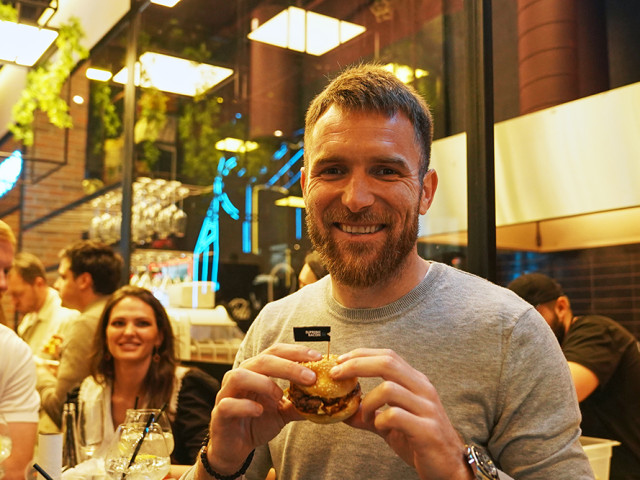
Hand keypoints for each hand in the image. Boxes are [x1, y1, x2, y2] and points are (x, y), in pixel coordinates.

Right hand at [203, 344, 321, 475]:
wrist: (234, 448)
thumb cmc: (256, 423)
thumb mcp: (282, 412)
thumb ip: (299, 403)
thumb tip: (324, 398)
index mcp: (256, 371)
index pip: (276, 352)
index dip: (296, 352)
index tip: (318, 358)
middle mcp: (240, 376)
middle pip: (262, 360)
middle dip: (289, 366)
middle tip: (311, 378)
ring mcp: (227, 393)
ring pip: (240, 375)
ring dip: (264, 383)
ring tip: (280, 396)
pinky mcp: (219, 413)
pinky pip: (228, 404)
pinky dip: (245, 405)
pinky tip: (259, 411)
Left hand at [334, 349, 472, 479]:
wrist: (449, 466)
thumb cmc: (420, 440)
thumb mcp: (390, 424)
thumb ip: (368, 414)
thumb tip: (343, 411)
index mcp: (416, 382)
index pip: (387, 356)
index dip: (361, 354)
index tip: (339, 360)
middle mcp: (423, 389)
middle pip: (388, 363)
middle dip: (357, 365)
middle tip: (336, 375)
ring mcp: (427, 408)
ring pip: (389, 388)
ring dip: (367, 401)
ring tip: (363, 415)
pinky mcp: (427, 430)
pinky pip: (395, 416)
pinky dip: (379, 420)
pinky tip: (378, 427)